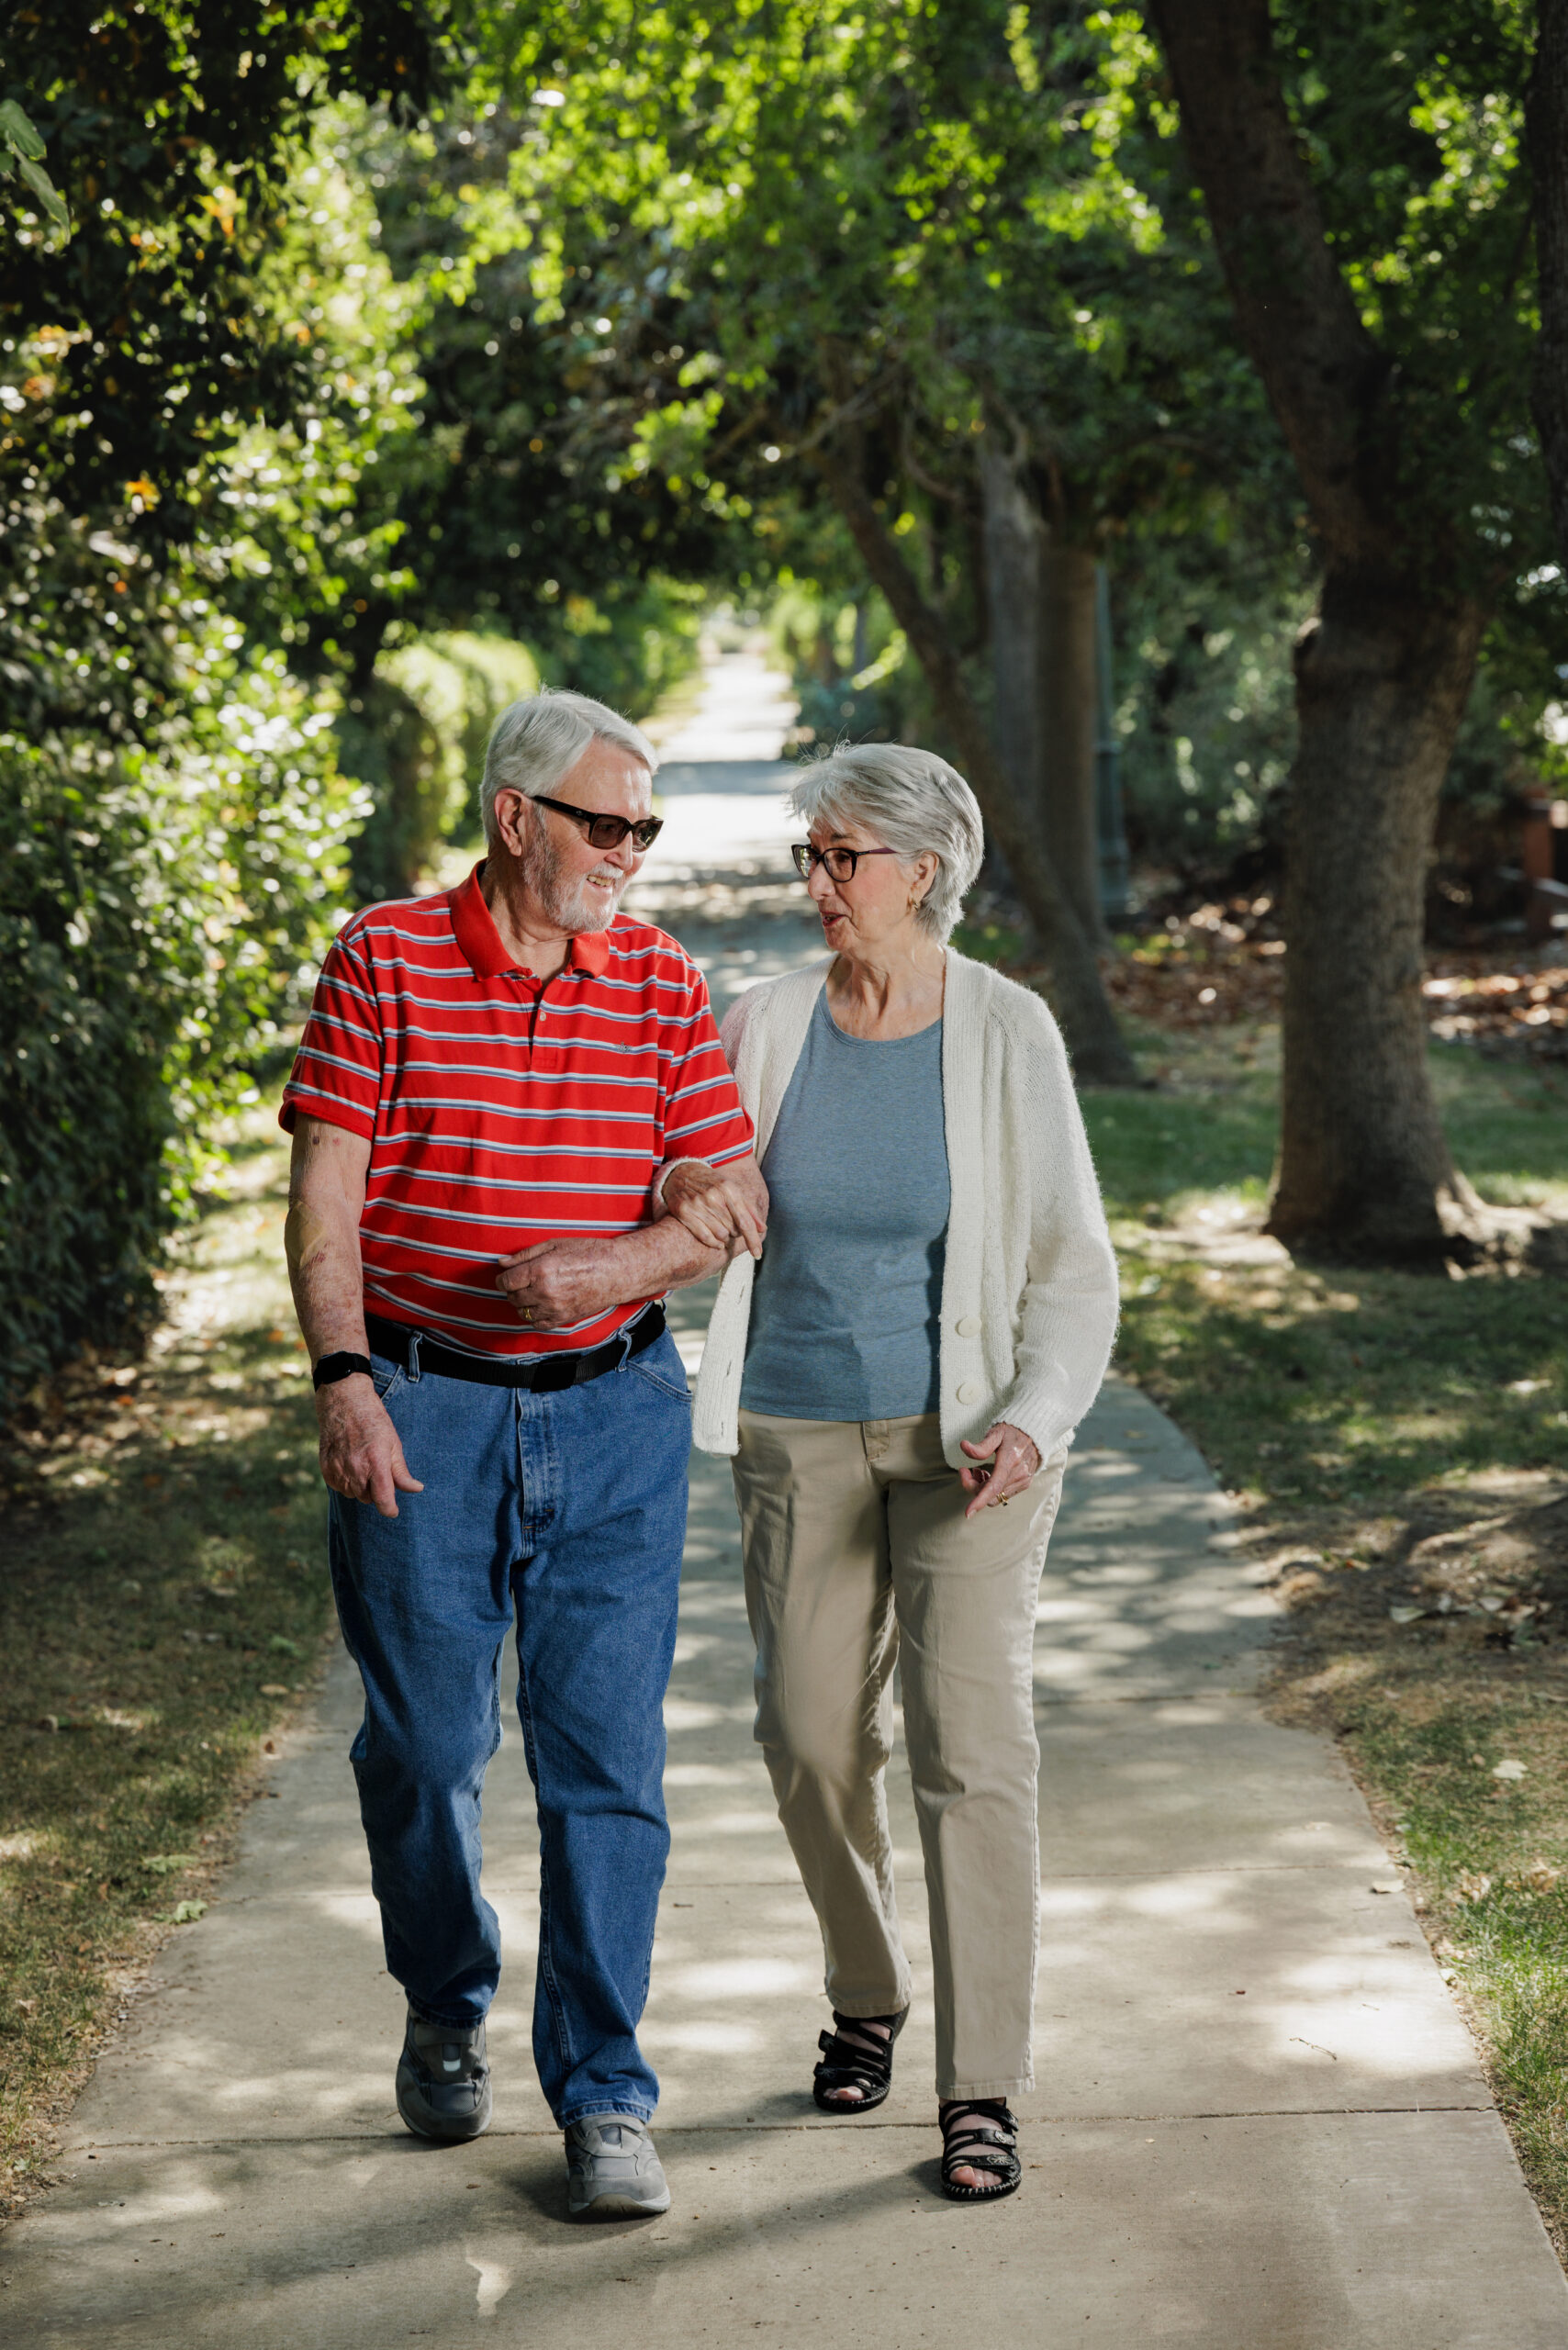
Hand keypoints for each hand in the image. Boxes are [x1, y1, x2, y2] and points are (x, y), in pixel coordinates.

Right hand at [316, 1377, 423, 1518]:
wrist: (344, 1403)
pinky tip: (350, 1464)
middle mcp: (355, 1469)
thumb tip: (416, 1489)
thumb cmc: (373, 1421)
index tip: (393, 1510)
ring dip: (360, 1487)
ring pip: (353, 1495)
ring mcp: (338, 1469)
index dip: (390, 1509)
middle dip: (375, 1491)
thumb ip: (401, 1471)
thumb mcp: (393, 1443)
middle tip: (377, 1469)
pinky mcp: (325, 1469)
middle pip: (368, 1499)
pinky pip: (338, 1487)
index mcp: (376, 1462)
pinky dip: (345, 1481)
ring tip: (363, 1464)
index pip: (383, 1500)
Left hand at [494, 1235, 628, 1327]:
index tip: (505, 1276)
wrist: (615, 1271)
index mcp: (540, 1270)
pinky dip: (534, 1316)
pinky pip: (537, 1324)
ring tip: (533, 1291)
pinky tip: (541, 1304)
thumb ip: (525, 1255)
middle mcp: (544, 1292)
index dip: (501, 1279)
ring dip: (522, 1303)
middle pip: (512, 1297)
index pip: (506, 1282)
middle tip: (522, 1281)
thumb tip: (502, 1263)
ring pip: (522, 1312)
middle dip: (512, 1289)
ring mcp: (554, 1308)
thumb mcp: (554, 1244)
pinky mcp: (563, 1319)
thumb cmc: (587, 1252)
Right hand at [657, 1157, 767, 1258]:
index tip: (758, 1254)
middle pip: (734, 1230)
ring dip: (725, 1238)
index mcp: (729, 1189)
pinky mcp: (684, 1212)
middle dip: (736, 1232)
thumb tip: (763, 1229)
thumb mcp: (732, 1189)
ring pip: (721, 1235)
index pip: (745, 1221)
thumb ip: (749, 1209)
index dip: (753, 1240)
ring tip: (721, 1229)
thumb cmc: (711, 1183)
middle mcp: (714, 1196)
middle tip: (730, 1225)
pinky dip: (714, 1243)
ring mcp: (698, 1204)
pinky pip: (705, 1237)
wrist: (681, 1173)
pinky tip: (717, 1242)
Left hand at [958, 1421, 1041, 1519]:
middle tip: (965, 1470)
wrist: (1035, 1432)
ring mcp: (1023, 1480)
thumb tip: (964, 1447)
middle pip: (991, 1494)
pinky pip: (1003, 1493)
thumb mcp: (996, 1432)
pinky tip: (988, 1474)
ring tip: (977, 1470)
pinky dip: (991, 1488)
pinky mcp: (1025, 1483)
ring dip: (981, 1487)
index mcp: (1011, 1460)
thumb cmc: (1013, 1431)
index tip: (967, 1513)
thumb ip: (981, 1445)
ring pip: (996, 1496)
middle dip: (973, 1486)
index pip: (994, 1486)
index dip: (979, 1501)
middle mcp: (1019, 1473)